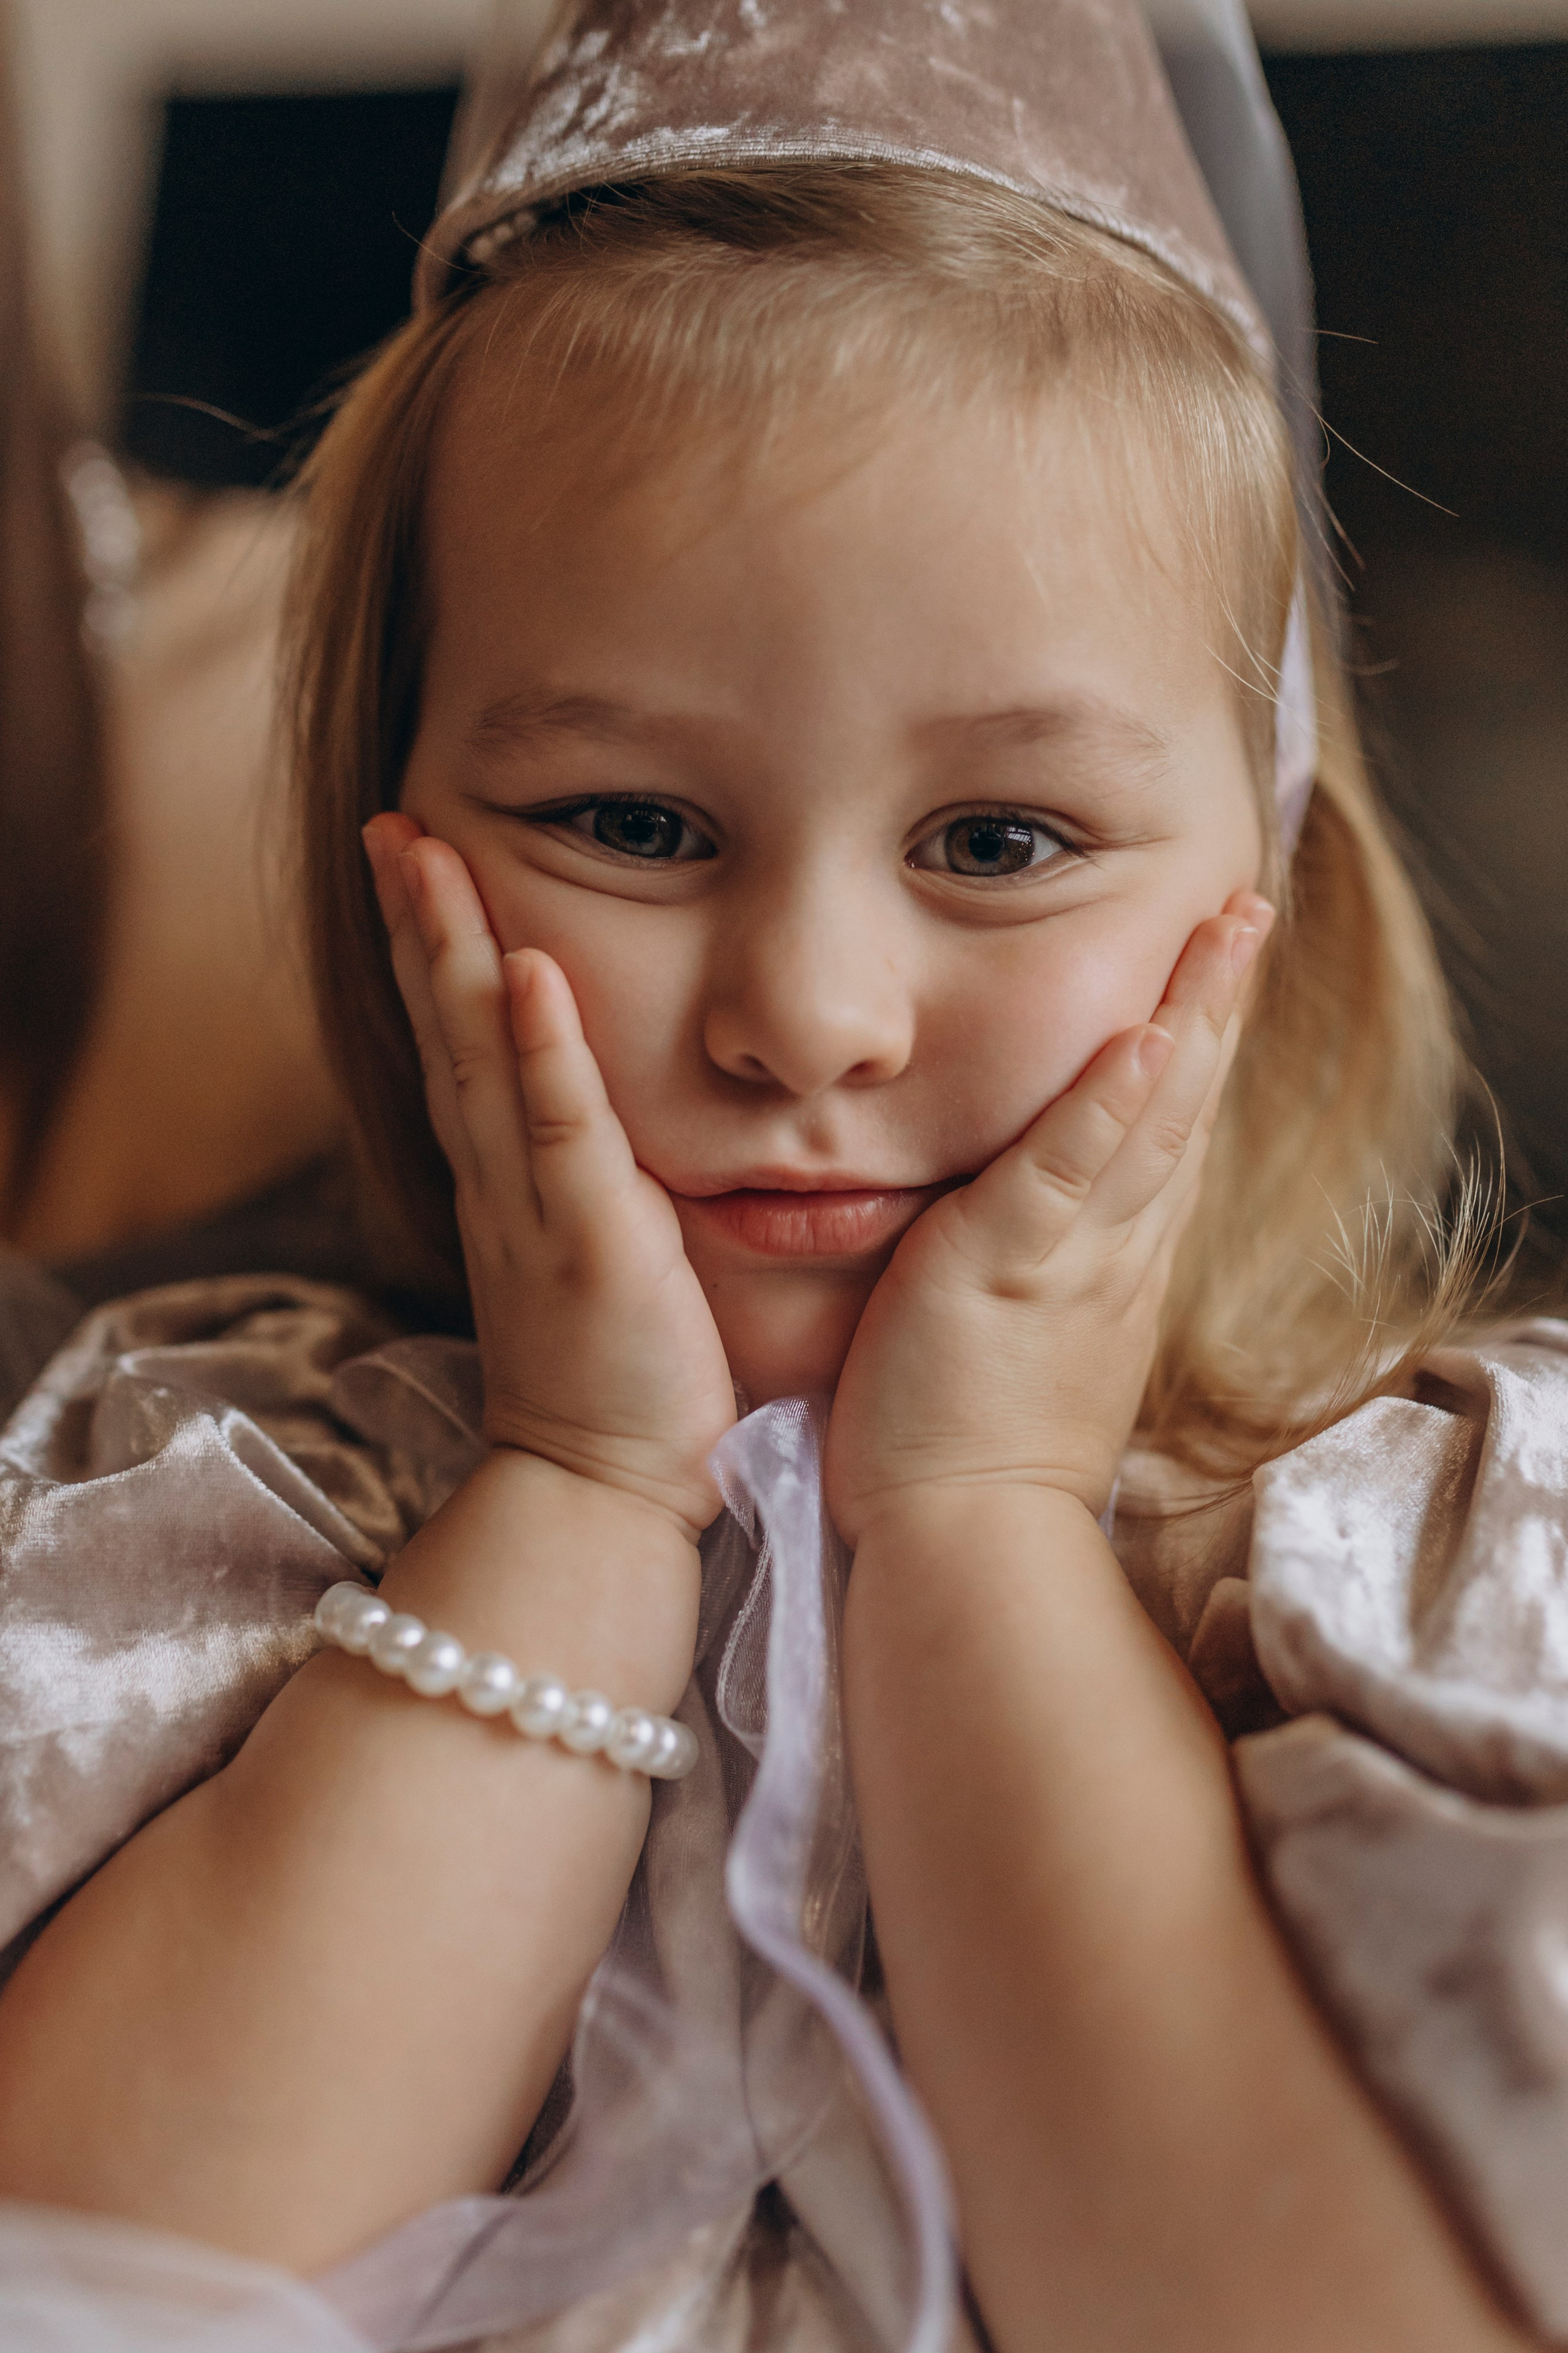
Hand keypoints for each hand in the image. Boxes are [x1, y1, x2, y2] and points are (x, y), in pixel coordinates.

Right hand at [363, 814, 735, 1538]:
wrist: (605, 1488)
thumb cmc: (617, 1375)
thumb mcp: (590, 1252)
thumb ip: (583, 1178)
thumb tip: (595, 1114)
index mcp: (505, 1180)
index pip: (460, 1044)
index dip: (434, 951)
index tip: (415, 858)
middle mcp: (501, 1181)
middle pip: (448, 1028)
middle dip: (419, 921)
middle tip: (392, 822)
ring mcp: (536, 1208)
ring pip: (481, 1058)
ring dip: (455, 952)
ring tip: (428, 853)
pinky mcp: (591, 1243)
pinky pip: (561, 1131)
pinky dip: (543, 1050)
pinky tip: (531, 970)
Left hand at [824, 894, 1273, 1544]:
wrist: (964, 1541)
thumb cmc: (974, 1453)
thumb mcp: (1035, 1344)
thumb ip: (1051, 1274)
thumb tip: (1045, 1235)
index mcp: (1116, 1263)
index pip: (1168, 1135)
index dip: (1198, 1048)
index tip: (1217, 970)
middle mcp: (1115, 1250)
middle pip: (1183, 1105)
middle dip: (1218, 1001)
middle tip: (1248, 908)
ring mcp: (1071, 1257)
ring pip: (1148, 1118)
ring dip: (1191, 1016)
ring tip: (1228, 926)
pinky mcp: (1005, 1267)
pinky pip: (1066, 1173)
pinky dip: (1109, 1105)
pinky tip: (1144, 1037)